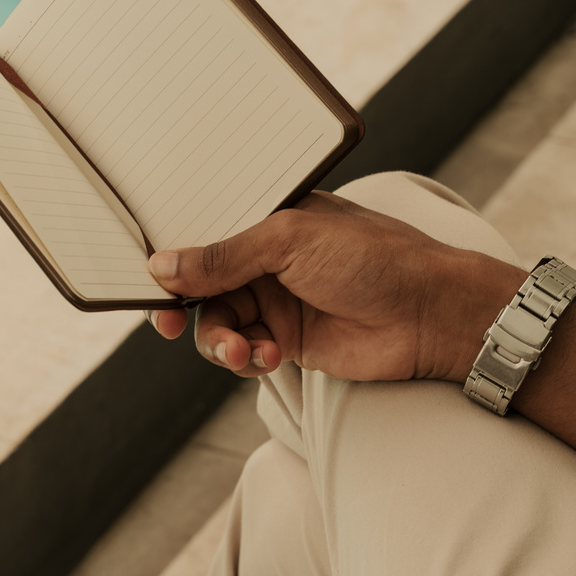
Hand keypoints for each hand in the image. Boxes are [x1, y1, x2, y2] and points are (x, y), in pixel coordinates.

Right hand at [144, 190, 521, 384]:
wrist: (428, 314)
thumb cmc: (375, 258)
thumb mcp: (290, 240)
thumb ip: (224, 255)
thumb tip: (163, 266)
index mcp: (267, 218)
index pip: (204, 232)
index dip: (173, 255)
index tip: (147, 277)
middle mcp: (267, 258)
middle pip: (201, 284)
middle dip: (184, 306)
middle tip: (169, 322)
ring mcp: (277, 301)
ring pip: (218, 323)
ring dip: (219, 339)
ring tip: (238, 348)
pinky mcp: (288, 341)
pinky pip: (243, 352)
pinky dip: (245, 358)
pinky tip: (265, 356)